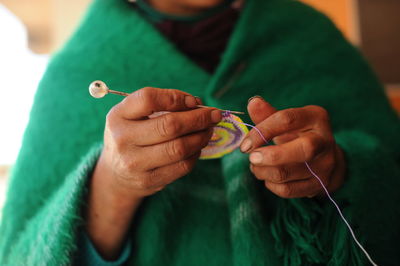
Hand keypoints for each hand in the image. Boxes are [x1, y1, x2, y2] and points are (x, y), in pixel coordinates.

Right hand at [86, 87, 220, 258]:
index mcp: (118, 116)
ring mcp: (135, 163)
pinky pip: (182, 166)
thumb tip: (197, 104)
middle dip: (199, 118)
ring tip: (209, 130)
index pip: (148, 99)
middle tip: (214, 114)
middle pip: (170, 125)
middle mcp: (123, 140)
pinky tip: (198, 146)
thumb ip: (161, 104)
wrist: (116, 174)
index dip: (175, 97)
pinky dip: (196, 153)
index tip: (194, 101)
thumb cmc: (131, 135)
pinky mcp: (150, 181)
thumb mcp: (133, 115)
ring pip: (179, 148)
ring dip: (201, 137)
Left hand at [240, 96, 345, 197]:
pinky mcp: (319, 185)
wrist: (323, 158)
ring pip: (287, 173)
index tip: (245, 144)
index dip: (261, 132)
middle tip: (251, 158)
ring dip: (262, 171)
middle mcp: (325, 141)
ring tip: (255, 166)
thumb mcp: (286, 121)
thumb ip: (268, 113)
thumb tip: (252, 102)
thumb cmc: (297, 134)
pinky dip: (270, 185)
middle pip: (302, 150)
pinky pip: (287, 190)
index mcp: (316, 117)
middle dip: (270, 156)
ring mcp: (324, 165)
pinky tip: (267, 177)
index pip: (286, 120)